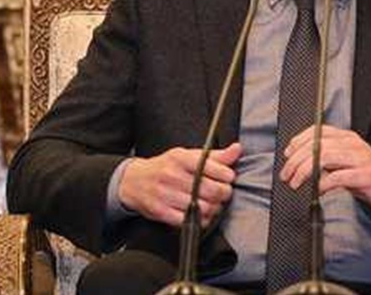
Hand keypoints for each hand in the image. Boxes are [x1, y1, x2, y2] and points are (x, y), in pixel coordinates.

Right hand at [117, 142, 241, 227]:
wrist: (133, 181)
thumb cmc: (165, 168)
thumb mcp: (187, 156)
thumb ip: (214, 156)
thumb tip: (237, 149)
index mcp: (181, 158)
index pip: (213, 168)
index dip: (227, 175)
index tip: (227, 178)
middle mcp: (172, 175)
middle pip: (211, 190)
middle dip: (223, 193)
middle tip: (222, 193)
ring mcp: (165, 194)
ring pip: (203, 207)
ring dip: (214, 208)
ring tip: (213, 203)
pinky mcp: (161, 211)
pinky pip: (190, 221)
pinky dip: (201, 220)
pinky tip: (201, 214)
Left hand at [278, 125, 370, 218]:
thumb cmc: (368, 177)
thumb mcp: (345, 163)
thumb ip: (327, 159)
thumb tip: (299, 162)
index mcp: (348, 138)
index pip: (318, 131)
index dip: (299, 140)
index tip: (287, 154)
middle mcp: (353, 144)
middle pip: (317, 144)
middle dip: (296, 160)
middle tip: (286, 175)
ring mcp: (360, 159)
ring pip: (324, 157)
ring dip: (305, 171)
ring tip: (295, 183)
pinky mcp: (365, 175)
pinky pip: (337, 177)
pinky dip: (322, 184)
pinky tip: (317, 191)